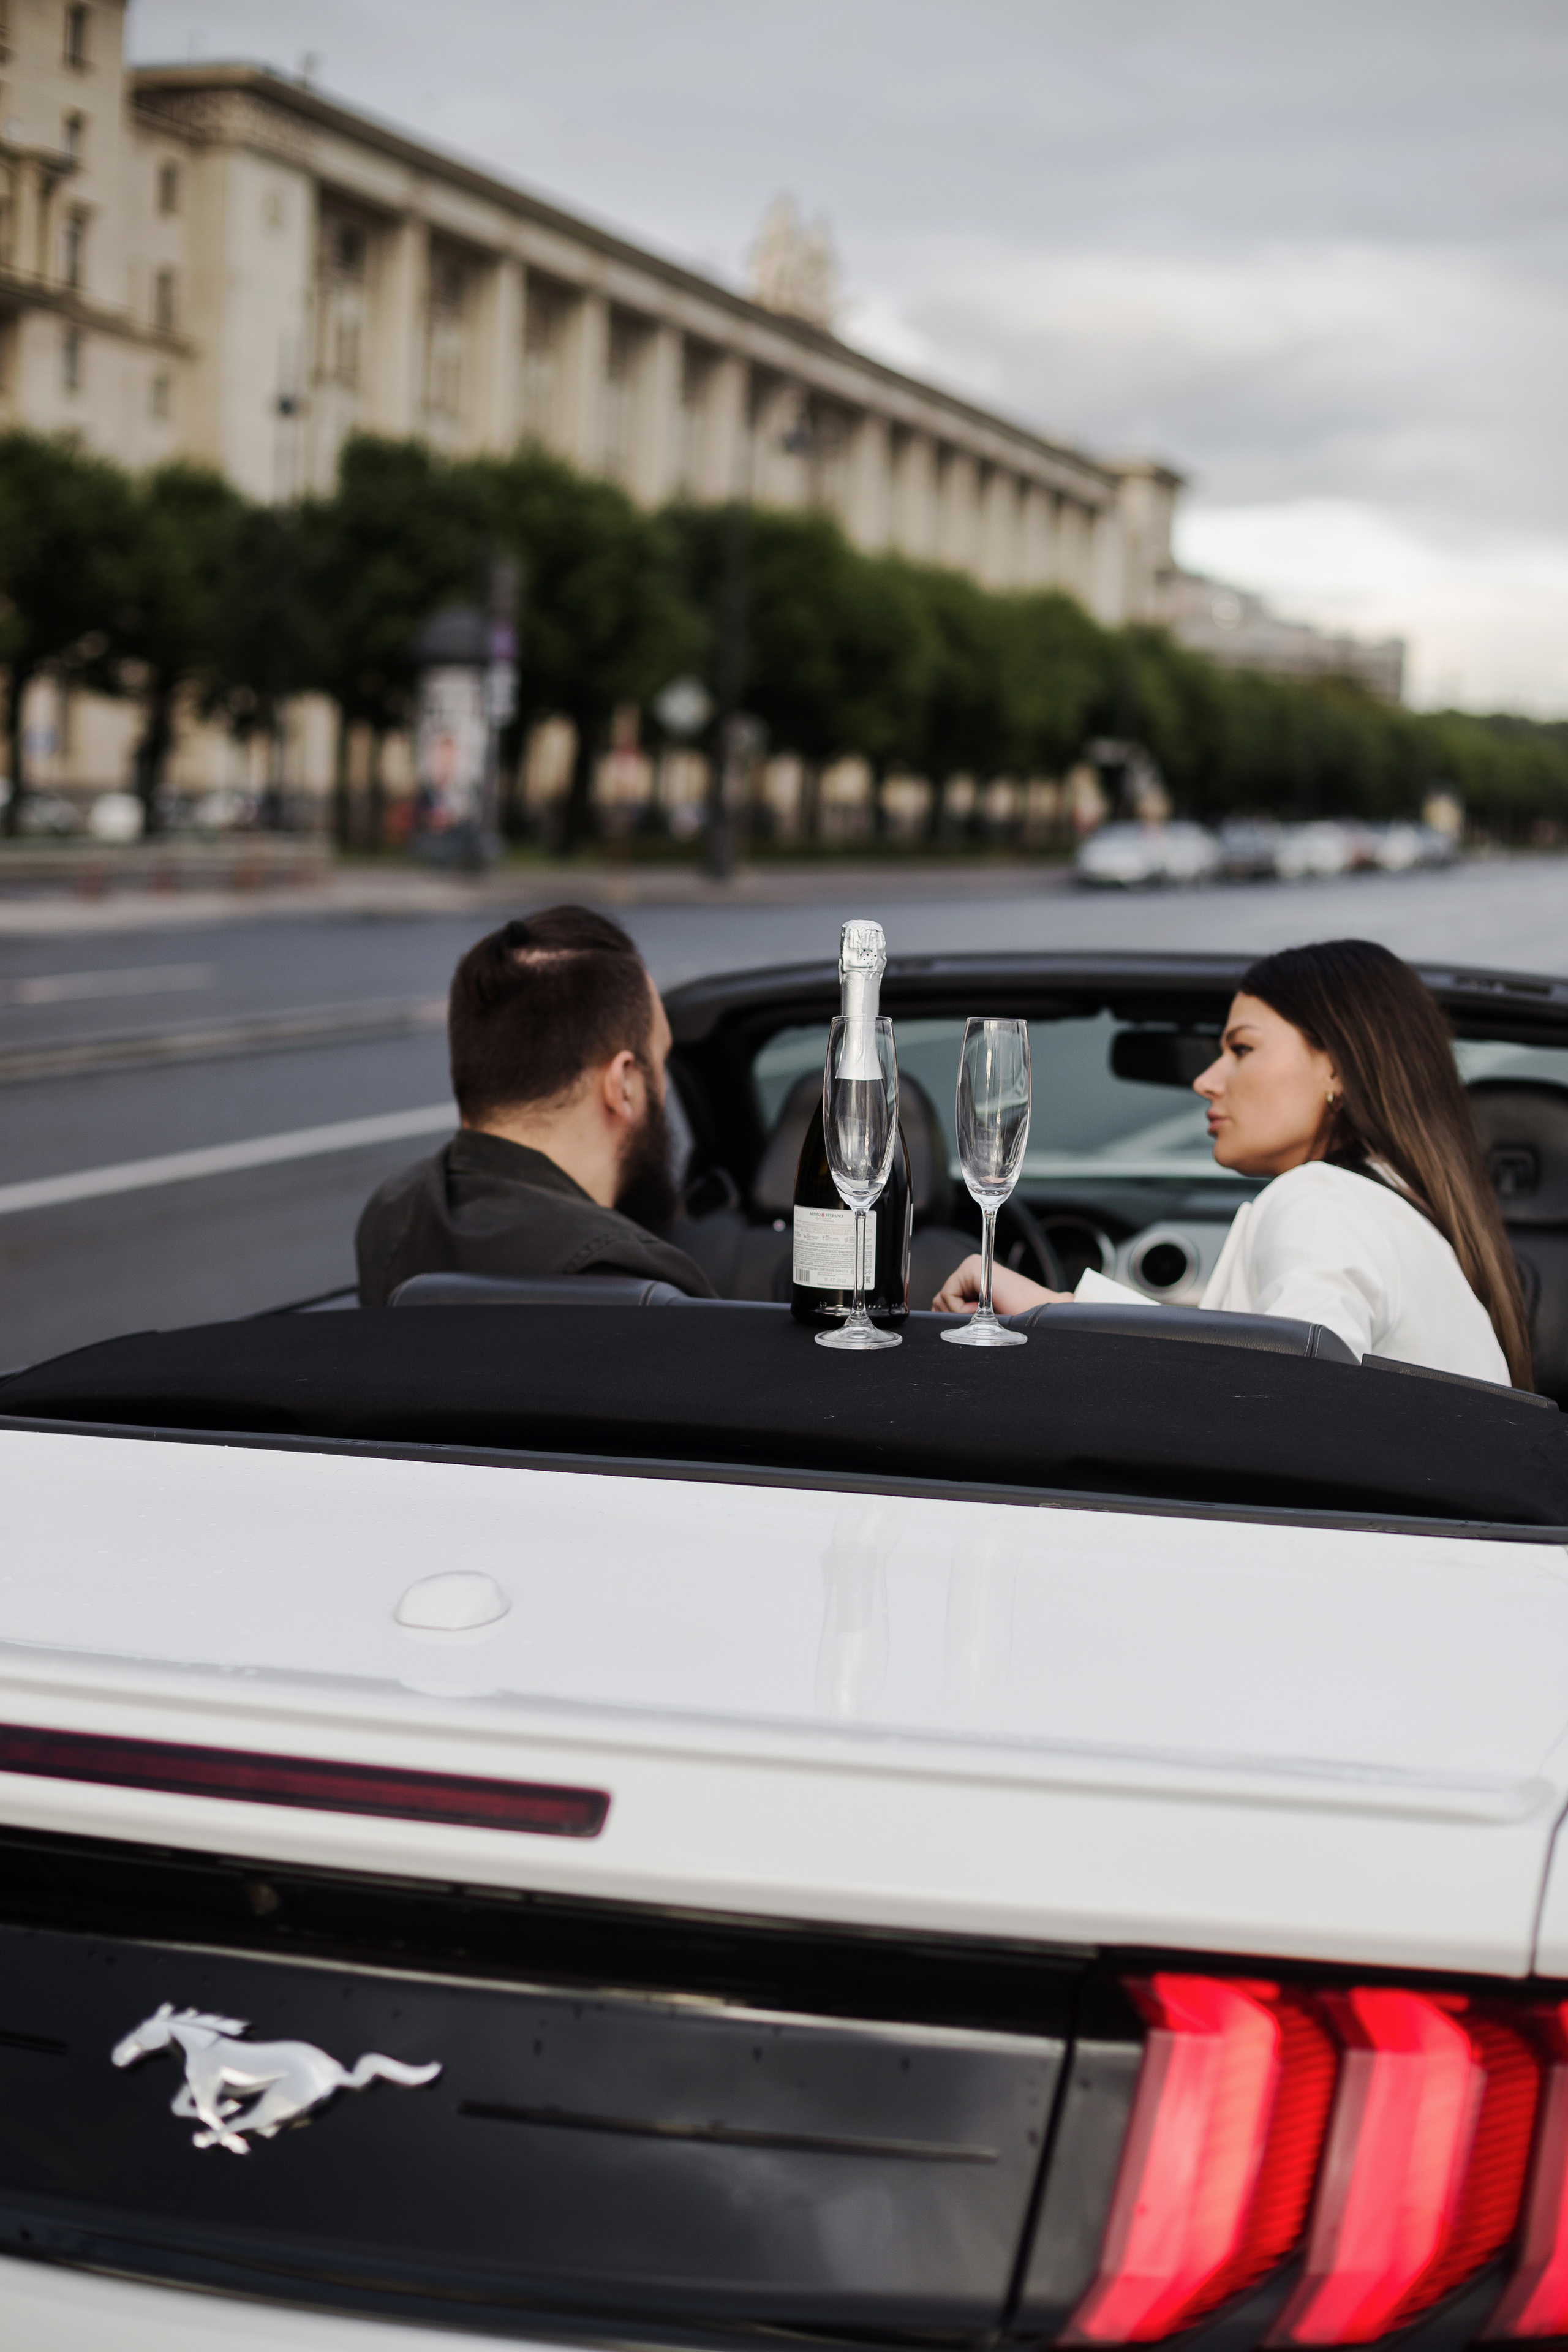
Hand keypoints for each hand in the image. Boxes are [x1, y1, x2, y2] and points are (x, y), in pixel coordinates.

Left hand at [931, 1255, 1073, 1315]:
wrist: (1039, 1317)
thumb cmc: (1017, 1322)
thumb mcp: (983, 1320)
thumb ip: (959, 1316)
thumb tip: (937, 1315)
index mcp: (975, 1280)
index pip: (946, 1302)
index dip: (954, 1319)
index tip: (976, 1323)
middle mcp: (971, 1270)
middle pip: (941, 1300)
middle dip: (954, 1316)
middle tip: (981, 1319)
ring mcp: (971, 1267)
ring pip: (942, 1299)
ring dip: (959, 1314)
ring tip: (985, 1314)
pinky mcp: (971, 1268)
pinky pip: (947, 1296)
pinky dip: (959, 1310)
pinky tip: (980, 1309)